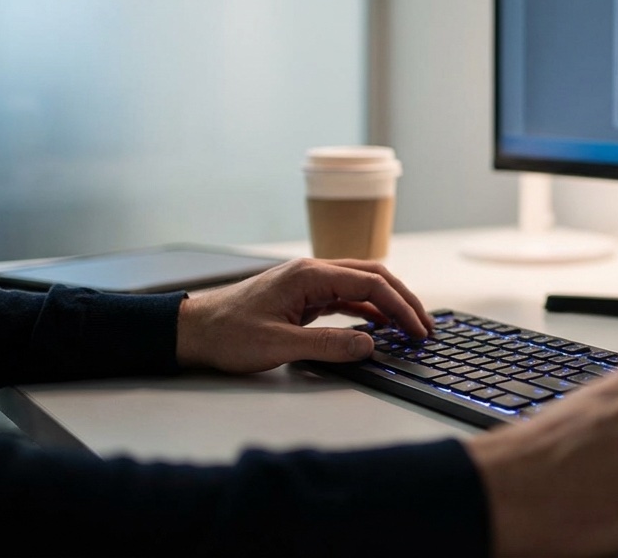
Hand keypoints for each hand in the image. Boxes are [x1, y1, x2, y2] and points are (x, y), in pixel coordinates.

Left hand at [175, 258, 432, 372]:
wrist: (192, 330)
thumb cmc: (227, 334)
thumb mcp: (279, 345)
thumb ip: (328, 345)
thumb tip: (370, 344)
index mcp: (309, 275)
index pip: (370, 283)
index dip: (400, 307)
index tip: (418, 330)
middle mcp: (312, 271)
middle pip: (373, 276)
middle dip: (403, 300)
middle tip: (425, 326)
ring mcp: (308, 283)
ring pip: (361, 284)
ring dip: (388, 303)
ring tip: (410, 327)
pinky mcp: (303, 297)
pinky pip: (346, 297)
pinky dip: (368, 309)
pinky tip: (379, 326)